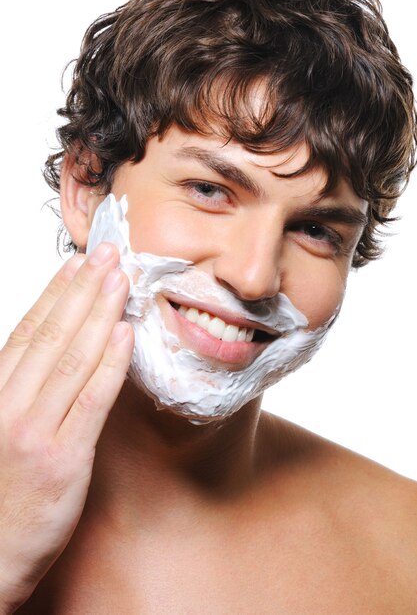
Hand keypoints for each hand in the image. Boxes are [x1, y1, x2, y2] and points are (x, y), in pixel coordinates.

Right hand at [0, 243, 133, 611]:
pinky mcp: (63, 458)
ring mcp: (36, 430)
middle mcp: (10, 405)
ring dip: (99, 313)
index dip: (56, 294)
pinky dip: (110, 363)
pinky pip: (91, 400)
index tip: (78, 264)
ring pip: (72, 358)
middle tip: (107, 254)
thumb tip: (51, 348)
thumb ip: (20, 389)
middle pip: (52, 334)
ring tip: (120, 280)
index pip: (28, 331)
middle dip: (83, 289)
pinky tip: (125, 334)